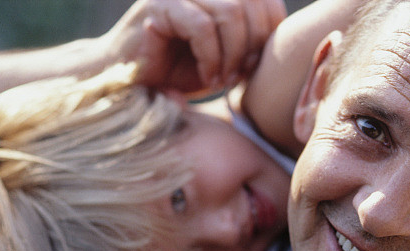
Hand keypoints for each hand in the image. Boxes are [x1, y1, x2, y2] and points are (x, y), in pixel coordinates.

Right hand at [101, 0, 286, 94]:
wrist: (129, 83)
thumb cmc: (177, 71)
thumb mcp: (223, 58)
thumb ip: (248, 43)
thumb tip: (280, 41)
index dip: (271, 29)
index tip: (257, 64)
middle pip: (251, 2)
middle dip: (254, 45)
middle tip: (241, 76)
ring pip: (231, 11)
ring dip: (234, 53)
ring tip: (223, 80)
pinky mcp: (158, 6)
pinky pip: (202, 25)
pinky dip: (212, 57)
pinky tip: (208, 78)